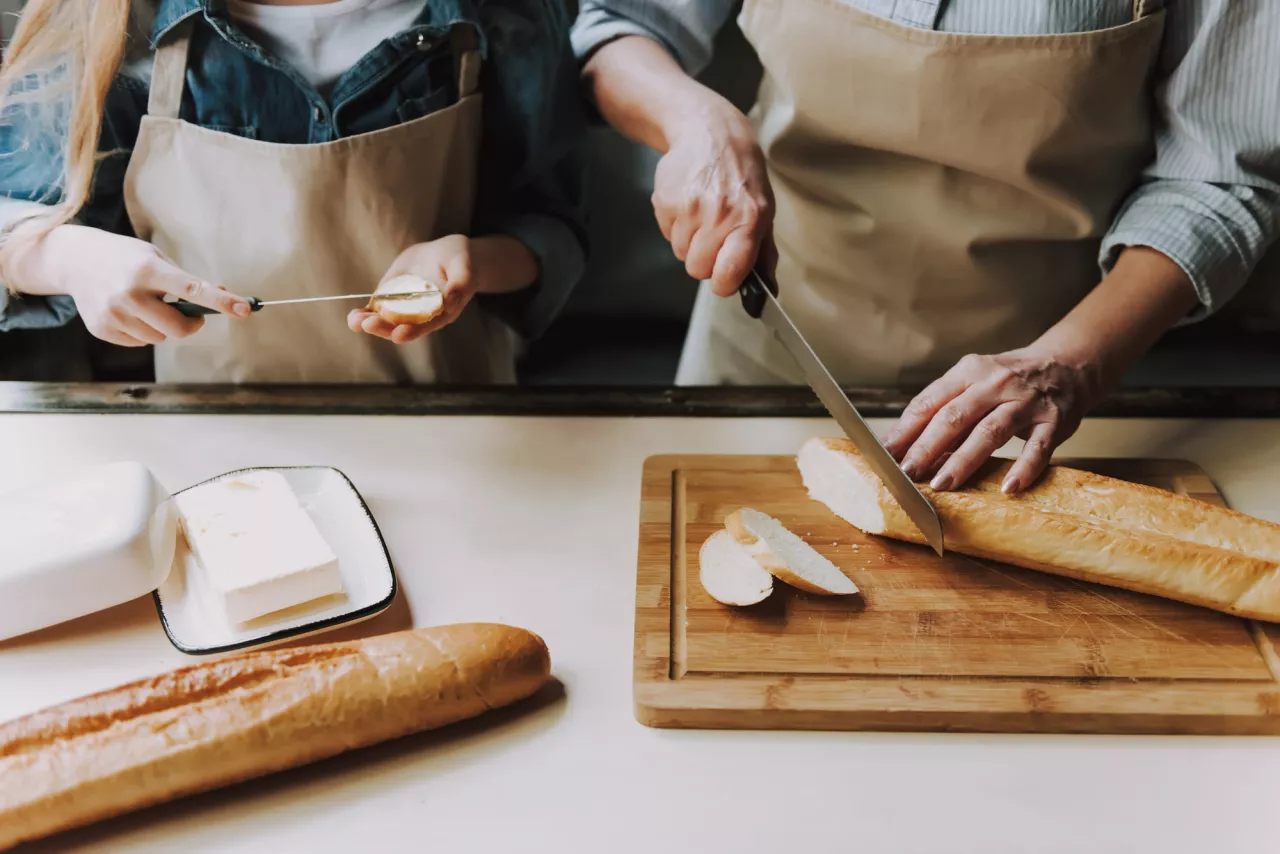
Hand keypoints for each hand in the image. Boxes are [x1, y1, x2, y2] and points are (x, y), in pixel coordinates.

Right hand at [45, 226, 250, 346]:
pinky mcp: (102, 329)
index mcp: (147, 269)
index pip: (192, 289)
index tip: (245, 309)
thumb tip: (222, 294)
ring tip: (147, 305)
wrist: (76, 260)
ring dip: (163, 327)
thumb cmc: (126, 258)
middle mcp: (129, 292)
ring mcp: (112, 313)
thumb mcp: (155, 257)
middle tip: (190, 315)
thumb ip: (187, 280)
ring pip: (159, 338)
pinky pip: (139, 342)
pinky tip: (128, 312)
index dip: (220, 301)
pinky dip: (142, 331)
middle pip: (178, 328)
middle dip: (190, 325)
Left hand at [349, 235, 472, 344]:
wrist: (447, 254)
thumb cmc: (461, 262)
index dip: (412, 331)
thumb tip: (451, 300)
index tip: (398, 334)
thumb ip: (460, 283)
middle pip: (402, 327)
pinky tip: (354, 316)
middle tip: (368, 324)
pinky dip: (365, 313)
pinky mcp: (393, 297)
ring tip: (355, 321)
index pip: (426, 325)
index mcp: (442, 312)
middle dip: (384, 327)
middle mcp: (422, 315)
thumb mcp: (464, 268)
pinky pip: (378, 308)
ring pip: (387, 321)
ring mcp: (405, 307)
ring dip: (370, 323)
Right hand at [653, 107, 774, 295]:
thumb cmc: (741, 175)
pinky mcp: (665, 201)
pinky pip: (667, 234)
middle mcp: (719, 214)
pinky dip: (675, 226)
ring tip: (701, 215)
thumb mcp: (764, 209)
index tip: (724, 278)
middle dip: (704, 260)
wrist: (709, 133)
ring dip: (690, 241)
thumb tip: (766, 292)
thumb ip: (763, 253)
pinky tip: (687, 205)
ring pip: (681, 254)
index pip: (729, 273)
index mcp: (749, 220)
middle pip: (698, 270)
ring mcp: (689, 208)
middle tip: (713, 237)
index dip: (724, 283)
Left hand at [883, 347, 1103, 493]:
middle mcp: (995, 384)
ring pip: (990, 432)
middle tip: (907, 474)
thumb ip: (944, 409)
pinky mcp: (1054, 422)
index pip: (930, 401)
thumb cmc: (1008, 381)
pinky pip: (1038, 448)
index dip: (906, 429)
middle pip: (955, 417)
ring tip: (943, 485)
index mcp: (968, 372)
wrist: (1067, 365)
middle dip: (927, 447)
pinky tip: (1008, 487)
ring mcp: (1026, 403)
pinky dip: (1024, 468)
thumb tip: (905, 446)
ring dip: (964, 460)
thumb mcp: (974, 382)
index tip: (886, 454)